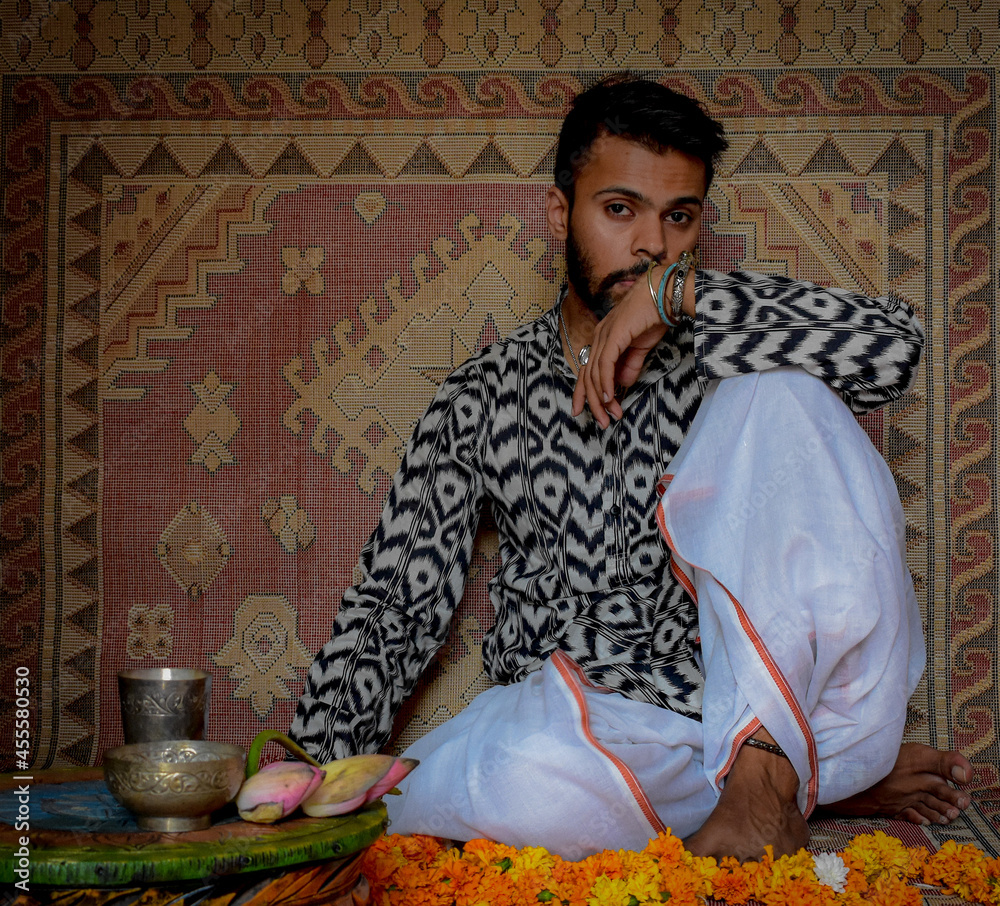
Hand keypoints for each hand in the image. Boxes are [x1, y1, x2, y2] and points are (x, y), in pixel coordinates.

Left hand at [571, 262, 670, 427]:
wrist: (665, 294)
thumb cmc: (654, 316)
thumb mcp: (641, 348)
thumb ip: (630, 366)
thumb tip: (623, 385)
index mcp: (603, 338)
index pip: (587, 369)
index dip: (583, 392)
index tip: (582, 411)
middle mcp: (599, 337)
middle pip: (587, 375)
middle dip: (592, 402)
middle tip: (601, 422)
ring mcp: (604, 335)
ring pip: (594, 373)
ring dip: (601, 398)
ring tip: (608, 416)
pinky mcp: (613, 336)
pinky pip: (605, 365)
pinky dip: (605, 383)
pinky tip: (609, 397)